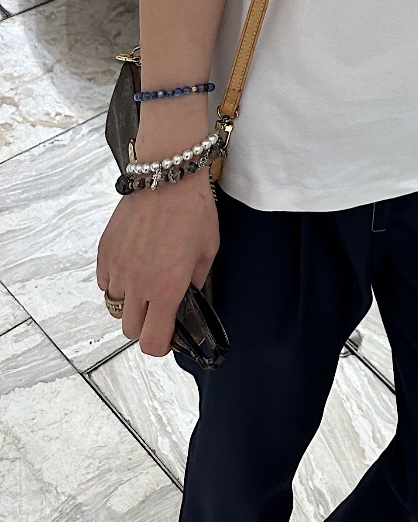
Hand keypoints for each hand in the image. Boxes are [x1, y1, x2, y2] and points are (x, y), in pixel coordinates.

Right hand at [96, 174, 219, 356]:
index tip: (170, 337)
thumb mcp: (208, 250)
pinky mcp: (104, 253)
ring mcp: (116, 268)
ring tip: (146, 281)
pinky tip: (134, 264)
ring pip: (114, 305)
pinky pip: (104, 281)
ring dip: (129, 302)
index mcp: (165, 288)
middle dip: (146, 325)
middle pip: (130, 329)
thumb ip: (196, 282)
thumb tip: (188, 299)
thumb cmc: (193, 209)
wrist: (167, 175)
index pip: (152, 341)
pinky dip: (116, 281)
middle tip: (160, 308)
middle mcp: (137, 284)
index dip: (161, 346)